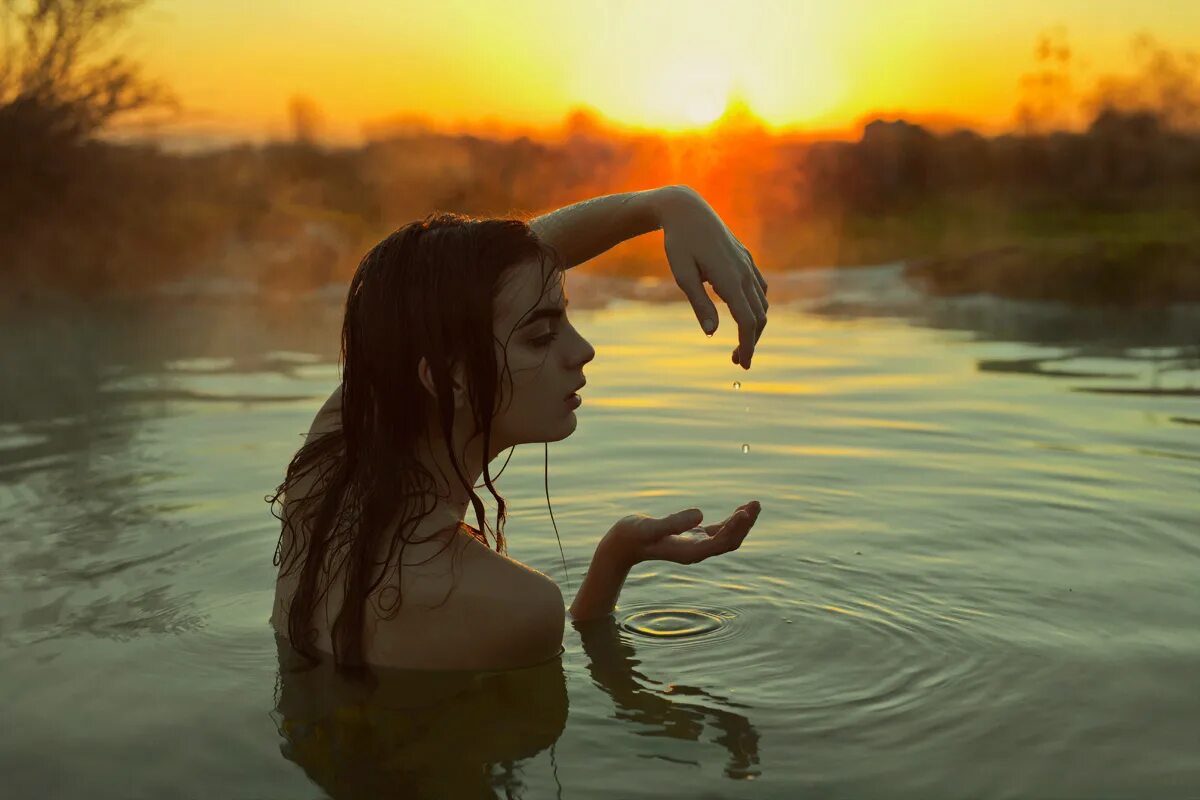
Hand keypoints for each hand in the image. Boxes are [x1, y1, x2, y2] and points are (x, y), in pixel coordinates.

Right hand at [603, 501, 761, 566]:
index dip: (735, 528)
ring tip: (754, 504)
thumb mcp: (648, 528)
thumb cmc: (632, 536)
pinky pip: (718, 532)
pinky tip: (740, 511)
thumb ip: (673, 522)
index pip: (720, 542)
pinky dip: (731, 521)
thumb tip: (699, 514)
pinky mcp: (693, 538)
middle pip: (729, 542)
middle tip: (756, 504)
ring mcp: (695, 546)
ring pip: (727, 537)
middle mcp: (696, 552)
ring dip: (742, 522)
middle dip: (745, 525)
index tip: (745, 512)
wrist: (621, 546)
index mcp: (689, 552)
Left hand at [654, 186, 768, 368]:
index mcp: (730, 279)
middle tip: (737, 361)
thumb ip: (700, 304)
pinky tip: (744, 314)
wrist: (686, 210)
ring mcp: (748, 264)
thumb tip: (712, 333)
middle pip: (759, 316)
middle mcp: (744, 272)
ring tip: (739, 343)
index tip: (743, 364)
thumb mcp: (683, 276)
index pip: (747, 321)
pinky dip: (757, 306)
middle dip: (751, 341)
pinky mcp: (746, 258)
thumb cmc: (679, 243)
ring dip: (755, 326)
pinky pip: (760, 288)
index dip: (747, 345)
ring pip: (762, 303)